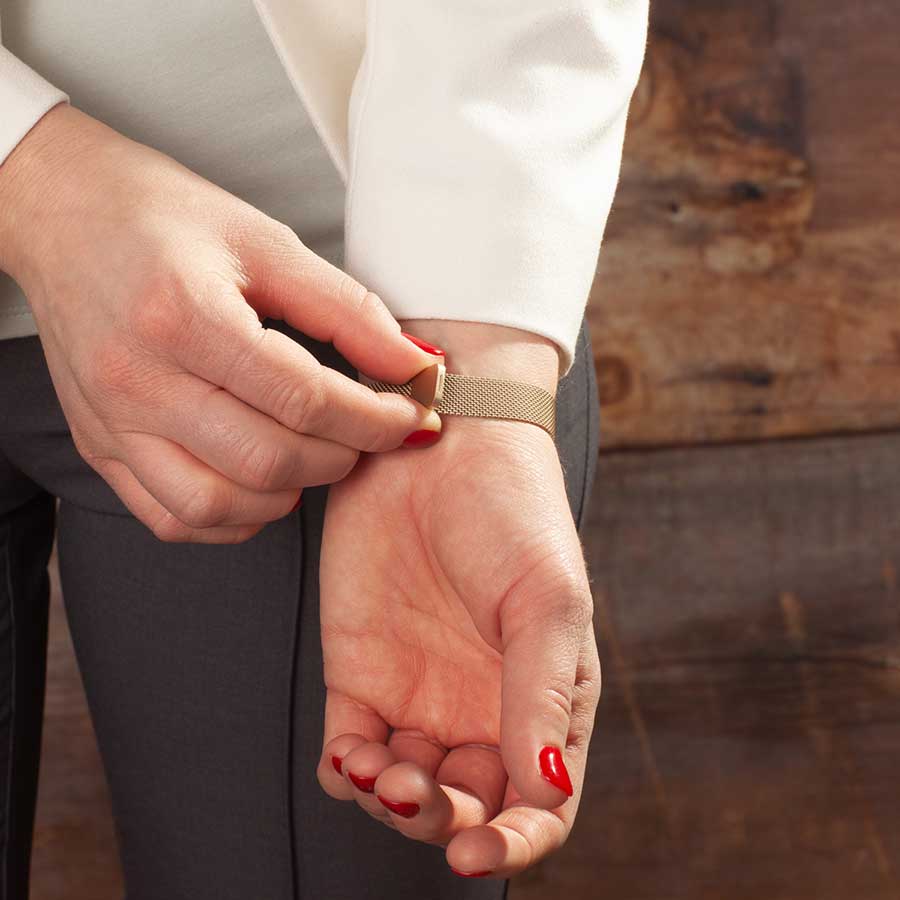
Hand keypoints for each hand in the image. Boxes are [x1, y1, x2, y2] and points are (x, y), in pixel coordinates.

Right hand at [0, 105, 439, 541]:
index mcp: (183, 314)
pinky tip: (262, 485)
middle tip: (368, 432)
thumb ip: (346, 309)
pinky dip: (231, 518)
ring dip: (290, 494)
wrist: (62, 212)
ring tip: (317, 456)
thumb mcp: (266, 242)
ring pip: (217, 505)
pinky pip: (171, 517)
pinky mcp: (99, 444)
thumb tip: (411, 363)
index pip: (303, 398)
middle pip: (267, 459)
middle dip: (342, 457)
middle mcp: (137, 378)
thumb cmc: (161, 217)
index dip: (374, 418)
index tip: (408, 416)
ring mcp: (112, 420)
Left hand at [317, 322, 599, 877]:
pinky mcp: (360, 672)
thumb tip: (546, 792)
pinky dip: (345, 772)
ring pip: (401, 791)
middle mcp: (481, 707)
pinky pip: (349, 751)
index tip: (477, 852)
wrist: (438, 443)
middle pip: (464, 808)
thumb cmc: (514, 511)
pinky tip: (350, 753)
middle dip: (438, 824)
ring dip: (388, 802)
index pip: (540, 803)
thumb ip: (542, 695)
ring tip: (376, 766)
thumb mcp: (547, 598)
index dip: (516, 844)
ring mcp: (419, 693)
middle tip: (415, 791)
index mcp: (542, 698)